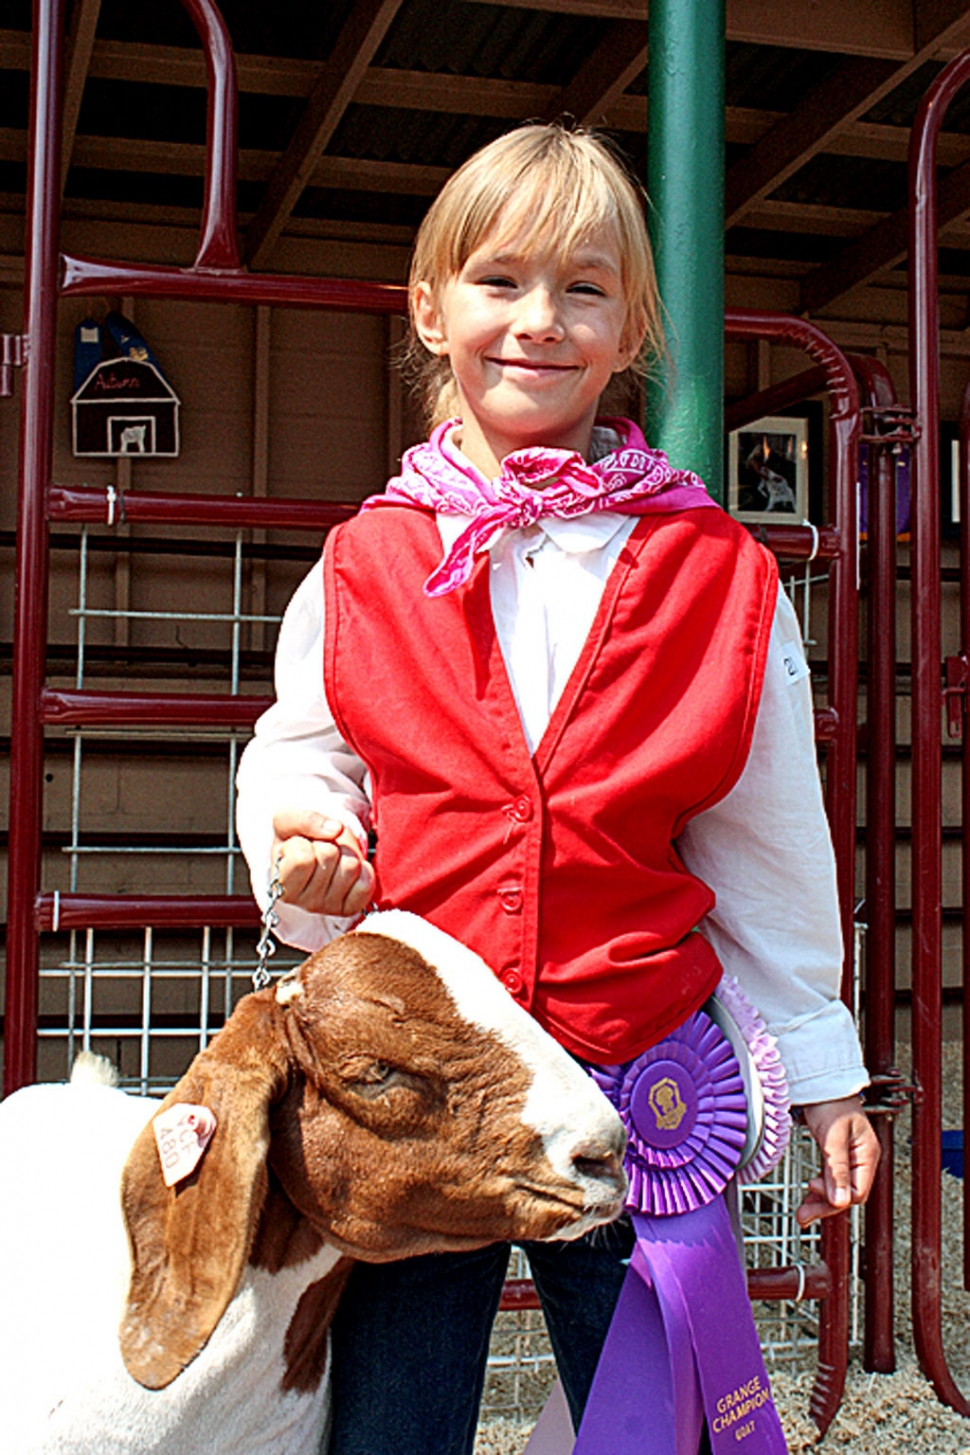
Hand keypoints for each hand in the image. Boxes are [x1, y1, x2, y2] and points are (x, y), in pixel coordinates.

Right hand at [271, 809, 373, 918]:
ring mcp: (329, 907)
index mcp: (282, 885)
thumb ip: (304, 819)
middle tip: (318, 850)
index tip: (299, 846)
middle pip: (330, 856)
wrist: (313, 852)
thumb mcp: (287, 821)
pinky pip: (366, 882)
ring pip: (350, 866)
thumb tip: (336, 829)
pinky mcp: (351, 908)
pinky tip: (347, 869)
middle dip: (327, 844)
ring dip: (345, 854)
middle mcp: (304, 903)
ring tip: (333, 860)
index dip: (302, 842)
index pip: (301, 859)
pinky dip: (363, 869)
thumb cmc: (296, 839)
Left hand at [795, 1096, 880, 1227]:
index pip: (857, 1191)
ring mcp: (850, 1157)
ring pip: (839, 1189)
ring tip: (802, 1213)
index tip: (814, 1191)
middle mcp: (862, 1159)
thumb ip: (837, 1170)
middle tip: (803, 1216)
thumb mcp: (832, 1137)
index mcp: (868, 1154)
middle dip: (826, 1206)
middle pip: (848, 1193)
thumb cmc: (830, 1103)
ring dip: (821, 1201)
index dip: (836, 1197)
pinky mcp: (837, 1155)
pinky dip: (821, 1188)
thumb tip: (841, 1202)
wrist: (820, 1082)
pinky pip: (832, 1179)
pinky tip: (810, 1193)